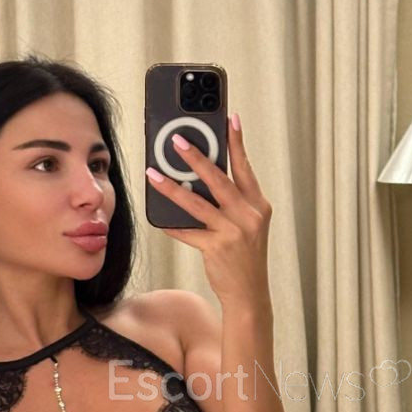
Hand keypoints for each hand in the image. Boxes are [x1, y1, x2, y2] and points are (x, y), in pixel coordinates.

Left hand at [145, 113, 272, 309]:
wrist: (249, 294)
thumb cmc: (245, 257)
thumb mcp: (248, 226)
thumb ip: (232, 203)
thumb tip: (199, 180)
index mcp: (258, 206)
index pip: (246, 167)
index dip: (237, 142)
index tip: (230, 118)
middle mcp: (249, 216)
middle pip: (219, 179)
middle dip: (196, 156)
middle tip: (176, 140)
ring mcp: (233, 232)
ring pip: (197, 202)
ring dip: (172, 187)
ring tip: (153, 173)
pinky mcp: (217, 248)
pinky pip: (188, 231)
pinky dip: (172, 225)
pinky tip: (159, 218)